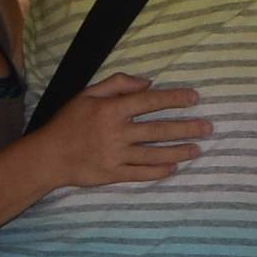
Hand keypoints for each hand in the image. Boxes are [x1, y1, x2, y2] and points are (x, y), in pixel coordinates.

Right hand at [27, 78, 208, 191]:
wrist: (48, 156)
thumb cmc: (68, 122)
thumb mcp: (87, 94)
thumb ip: (117, 84)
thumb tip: (147, 82)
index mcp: (112, 109)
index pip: (149, 101)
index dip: (174, 98)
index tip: (194, 98)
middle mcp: (117, 132)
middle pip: (158, 129)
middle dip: (186, 128)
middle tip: (207, 127)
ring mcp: (116, 155)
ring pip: (154, 153)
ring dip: (179, 151)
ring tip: (198, 149)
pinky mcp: (113, 174)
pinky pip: (141, 173)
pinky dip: (159, 171)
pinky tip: (174, 168)